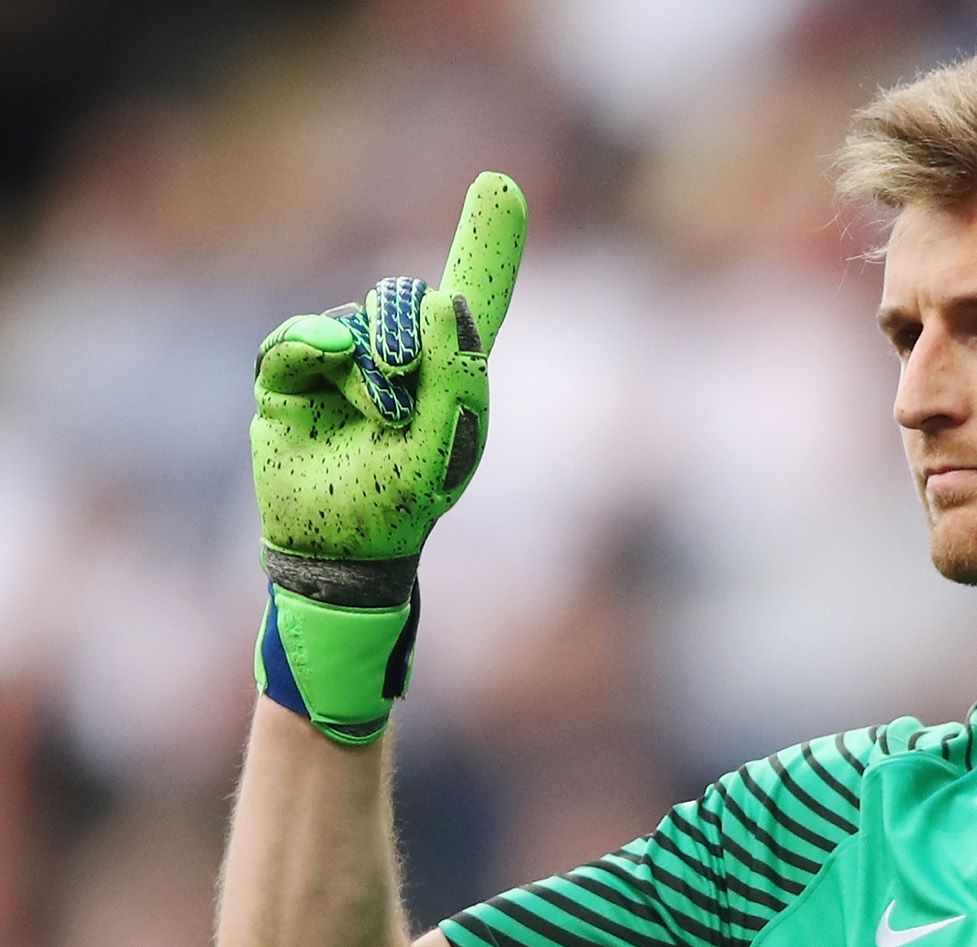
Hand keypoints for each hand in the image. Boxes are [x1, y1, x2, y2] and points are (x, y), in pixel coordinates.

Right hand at [252, 172, 526, 602]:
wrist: (336, 549)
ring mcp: (344, 363)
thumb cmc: (402, 503)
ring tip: (375, 421)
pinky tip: (325, 361)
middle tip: (405, 385)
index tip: (501, 184)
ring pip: (357, 321)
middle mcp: (401, 355)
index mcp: (453, 371)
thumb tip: (435, 298)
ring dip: (369, 370)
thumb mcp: (443, 448)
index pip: (475, 296)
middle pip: (409, 299)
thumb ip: (456, 375)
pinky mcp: (292, 375)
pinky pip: (299, 338)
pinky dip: (313, 345)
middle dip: (411, 336)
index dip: (488, 241)